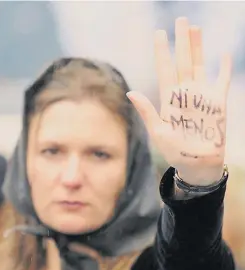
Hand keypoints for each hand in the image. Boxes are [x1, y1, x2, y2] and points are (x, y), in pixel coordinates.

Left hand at [127, 17, 231, 185]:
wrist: (196, 163)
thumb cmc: (175, 151)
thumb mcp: (159, 132)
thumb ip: (147, 111)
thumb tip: (131, 92)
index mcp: (169, 100)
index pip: (165, 69)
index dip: (162, 52)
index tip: (159, 34)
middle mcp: (185, 94)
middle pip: (182, 62)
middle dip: (181, 42)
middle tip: (180, 20)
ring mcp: (201, 97)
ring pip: (199, 66)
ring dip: (198, 48)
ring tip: (195, 29)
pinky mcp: (217, 103)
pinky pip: (221, 81)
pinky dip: (223, 69)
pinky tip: (223, 55)